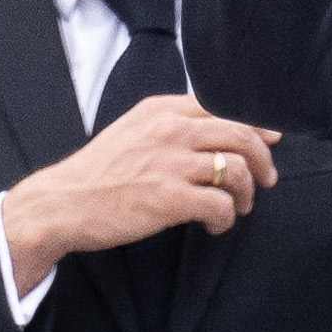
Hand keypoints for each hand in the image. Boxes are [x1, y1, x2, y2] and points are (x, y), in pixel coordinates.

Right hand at [0, 94, 287, 295]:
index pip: (224, 106)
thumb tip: (210, 131)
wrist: (62, 203)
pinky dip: (227, 217)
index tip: (269, 140)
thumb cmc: (96, 173)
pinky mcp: (170, 198)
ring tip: (241, 206)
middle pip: (241, 134)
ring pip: (236, 168)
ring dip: (247, 191)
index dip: (255, 124)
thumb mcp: (131, 130)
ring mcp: (171, 163)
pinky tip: (217, 225)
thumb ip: (167, 124)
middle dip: (262, 159)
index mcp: (162, 109)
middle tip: (265, 179)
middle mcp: (170, 129)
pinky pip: (221, 204)